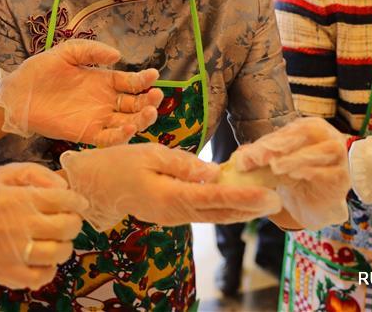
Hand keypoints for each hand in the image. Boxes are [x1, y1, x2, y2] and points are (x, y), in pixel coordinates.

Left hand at [0, 39, 163, 145]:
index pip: (131, 82)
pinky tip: (129, 128)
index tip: (154, 76)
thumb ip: (91, 51)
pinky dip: (122, 136)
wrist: (16, 95)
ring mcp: (97, 119)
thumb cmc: (39, 71)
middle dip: (150, 100)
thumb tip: (118, 55)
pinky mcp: (86, 134)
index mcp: (103, 81)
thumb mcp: (66, 53)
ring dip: (142, 119)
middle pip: (136, 104)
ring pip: (128, 122)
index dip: (144, 80)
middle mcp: (104, 101)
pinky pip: (109, 138)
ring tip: (149, 112)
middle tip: (156, 95)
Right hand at [0, 163, 86, 288]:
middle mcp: (15, 227)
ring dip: (65, 245)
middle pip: (66, 227)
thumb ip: (36, 173)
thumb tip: (64, 185)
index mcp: (16, 198)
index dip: (77, 201)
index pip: (63, 200)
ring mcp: (10, 254)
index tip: (79, 202)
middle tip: (70, 220)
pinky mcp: (4, 274)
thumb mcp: (3, 173)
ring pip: (58, 253)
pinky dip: (49, 269)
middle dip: (74, 222)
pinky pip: (40, 277)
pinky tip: (43, 257)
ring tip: (58, 239)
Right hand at [60, 143, 281, 230]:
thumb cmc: (119, 164)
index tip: (266, 195)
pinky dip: (224, 208)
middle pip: (220, 213)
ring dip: (240, 211)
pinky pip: (204, 213)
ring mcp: (174, 217)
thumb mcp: (150, 154)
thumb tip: (213, 172)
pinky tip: (238, 201)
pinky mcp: (173, 214)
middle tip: (276, 200)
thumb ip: (183, 164)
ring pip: (213, 216)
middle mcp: (176, 213)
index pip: (214, 198)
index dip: (243, 197)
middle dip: (249, 208)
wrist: (95, 186)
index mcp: (170, 197)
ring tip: (265, 202)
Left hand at [232, 117, 349, 230]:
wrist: (313, 203)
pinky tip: (295, 176)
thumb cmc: (292, 177)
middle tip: (260, 158)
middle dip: (281, 146)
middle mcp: (327, 137)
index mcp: (310, 128)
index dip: (267, 142)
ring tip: (276, 167)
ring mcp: (339, 157)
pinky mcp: (343, 178)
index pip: (288, 131)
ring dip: (296, 158)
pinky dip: (312, 172)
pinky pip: (330, 172)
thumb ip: (258, 157)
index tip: (247, 157)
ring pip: (322, 151)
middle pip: (306, 134)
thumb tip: (237, 159)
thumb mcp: (273, 164)